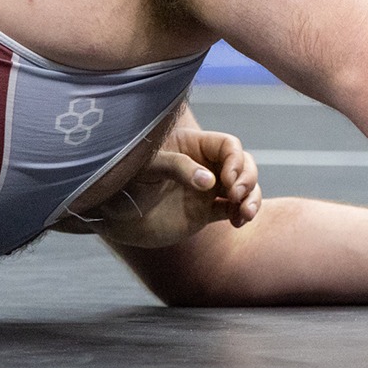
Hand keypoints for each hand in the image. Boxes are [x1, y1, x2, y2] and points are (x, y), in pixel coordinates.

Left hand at [77, 128, 259, 249]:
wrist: (115, 215)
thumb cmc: (126, 182)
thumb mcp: (148, 167)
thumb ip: (178, 168)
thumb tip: (209, 181)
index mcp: (192, 145)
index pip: (228, 145)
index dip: (235, 160)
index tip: (227, 179)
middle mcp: (204, 164)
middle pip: (242, 164)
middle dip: (247, 178)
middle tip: (236, 195)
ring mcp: (207, 189)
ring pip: (244, 188)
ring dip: (252, 199)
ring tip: (245, 214)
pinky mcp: (206, 211)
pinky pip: (234, 210)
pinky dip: (242, 214)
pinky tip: (239, 221)